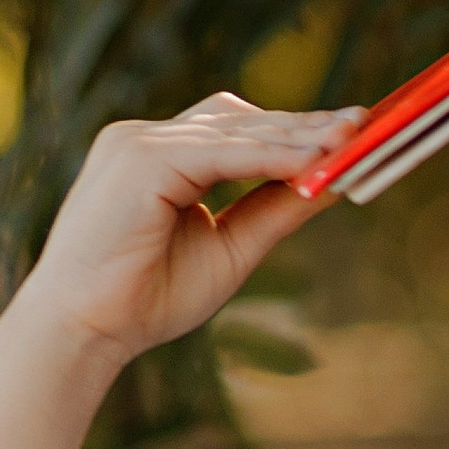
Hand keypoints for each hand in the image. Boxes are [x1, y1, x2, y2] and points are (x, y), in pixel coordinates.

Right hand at [16, 95, 364, 365]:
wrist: (83, 330)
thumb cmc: (145, 299)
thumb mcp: (230, 248)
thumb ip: (276, 210)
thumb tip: (334, 181)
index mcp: (158, 156)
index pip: (236, 128)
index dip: (293, 129)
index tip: (350, 132)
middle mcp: (143, 138)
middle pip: (240, 118)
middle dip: (306, 124)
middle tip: (365, 123)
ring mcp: (137, 143)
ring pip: (236, 129)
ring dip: (297, 135)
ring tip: (352, 140)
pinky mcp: (140, 159)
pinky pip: (222, 151)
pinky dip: (271, 155)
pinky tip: (314, 161)